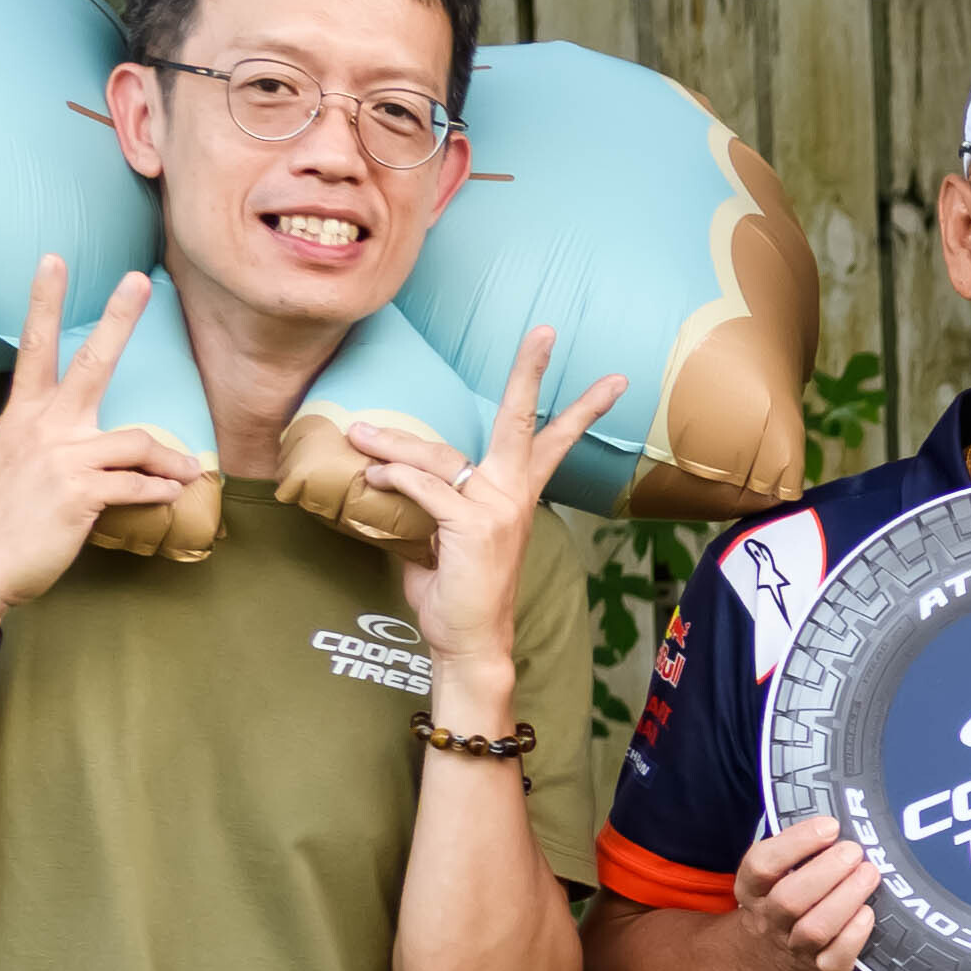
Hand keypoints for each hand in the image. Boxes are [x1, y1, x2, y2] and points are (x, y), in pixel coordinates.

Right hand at [0, 258, 199, 636]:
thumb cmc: (1, 522)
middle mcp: (44, 427)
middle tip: (139, 281)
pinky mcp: (80, 493)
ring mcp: (62, 457)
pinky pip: (139, 485)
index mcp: (25, 415)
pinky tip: (169, 498)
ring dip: (170, 460)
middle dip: (118, 319)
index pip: (35, 347)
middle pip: (90, 362)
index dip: (44, 301)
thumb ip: (58, 447)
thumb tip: (104, 452)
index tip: (53, 260)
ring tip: (185, 474)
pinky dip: (161, 492)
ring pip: (137, 441)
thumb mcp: (19, 468)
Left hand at [340, 325, 627, 701]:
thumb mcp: (438, 536)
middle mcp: (513, 494)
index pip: (550, 441)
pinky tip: (371, 475)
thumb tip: (378, 478)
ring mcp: (497, 508)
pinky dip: (393, 477)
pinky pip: (425, 487)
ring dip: (393, 441)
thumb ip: (422, 502)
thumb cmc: (454, 590)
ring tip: (358, 432)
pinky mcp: (473, 525)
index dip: (580, 408)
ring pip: (440, 454)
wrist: (468, 640)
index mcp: (515, 494)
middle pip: (522, 421)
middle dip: (532, 372)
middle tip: (546, 331)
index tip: (612, 380)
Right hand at [736, 814, 879, 970]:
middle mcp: (769, 919)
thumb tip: (842, 815)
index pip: (762, 865)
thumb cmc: (783, 898)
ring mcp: (793, 947)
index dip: (795, 843)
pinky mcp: (819, 969)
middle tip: (854, 851)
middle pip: (789, 899)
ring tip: (869, 874)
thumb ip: (797, 849)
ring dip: (845, 899)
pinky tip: (868, 913)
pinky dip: (854, 936)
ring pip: (815, 929)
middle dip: (826, 872)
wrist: (768, 957)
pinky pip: (835, 959)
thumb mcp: (773, 874)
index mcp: (753, 889)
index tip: (829, 826)